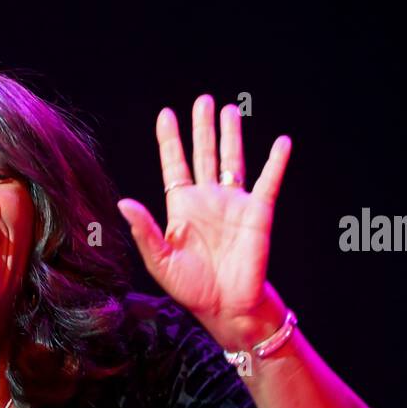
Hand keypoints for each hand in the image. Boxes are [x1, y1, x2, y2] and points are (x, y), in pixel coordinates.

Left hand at [117, 94, 291, 347]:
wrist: (225, 307)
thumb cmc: (191, 288)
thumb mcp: (160, 261)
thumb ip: (145, 230)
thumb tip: (124, 203)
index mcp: (182, 208)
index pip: (175, 165)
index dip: (170, 140)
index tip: (166, 115)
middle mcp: (208, 199)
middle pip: (204, 154)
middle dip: (202, 128)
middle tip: (203, 100)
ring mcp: (234, 203)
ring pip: (233, 160)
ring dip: (231, 135)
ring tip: (230, 110)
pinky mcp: (258, 213)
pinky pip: (268, 182)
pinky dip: (276, 162)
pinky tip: (282, 142)